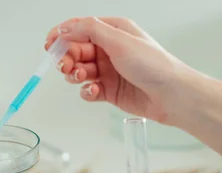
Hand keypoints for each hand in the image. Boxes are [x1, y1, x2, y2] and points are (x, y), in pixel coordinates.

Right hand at [46, 17, 221, 155]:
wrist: (172, 96)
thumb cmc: (153, 65)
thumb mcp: (119, 40)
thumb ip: (89, 30)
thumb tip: (65, 27)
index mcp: (113, 31)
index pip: (80, 28)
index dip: (62, 36)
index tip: (49, 45)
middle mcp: (110, 49)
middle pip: (76, 51)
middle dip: (68, 58)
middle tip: (66, 66)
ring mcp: (109, 71)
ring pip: (80, 71)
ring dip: (76, 75)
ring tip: (82, 78)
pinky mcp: (110, 91)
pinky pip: (89, 90)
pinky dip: (87, 91)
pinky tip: (94, 92)